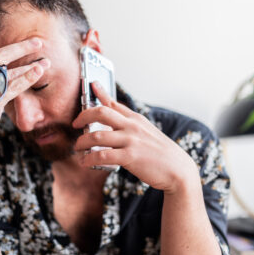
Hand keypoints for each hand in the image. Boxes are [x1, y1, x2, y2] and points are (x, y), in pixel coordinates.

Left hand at [72, 82, 200, 193]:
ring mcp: (131, 140)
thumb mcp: (147, 132)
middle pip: (101, 113)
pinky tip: (85, 162)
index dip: (99, 93)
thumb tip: (115, 119)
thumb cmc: (161, 153)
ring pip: (97, 135)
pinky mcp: (130, 157)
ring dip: (82, 142)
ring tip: (77, 148)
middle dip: (83, 116)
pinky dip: (90, 159)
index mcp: (135, 119)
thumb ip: (130, 124)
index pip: (114, 103)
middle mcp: (132, 126)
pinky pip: (103, 155)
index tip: (91, 84)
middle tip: (75, 124)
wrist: (178, 170)